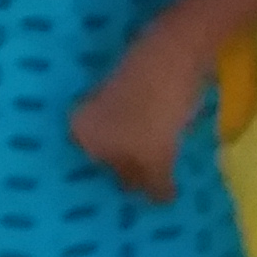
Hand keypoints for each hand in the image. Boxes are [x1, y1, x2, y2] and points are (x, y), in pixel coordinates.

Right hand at [71, 33, 208, 202]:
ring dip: (147, 147)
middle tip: (162, 183)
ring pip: (128, 134)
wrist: (175, 54)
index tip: (145, 195)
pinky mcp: (132, 84)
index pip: (100, 170)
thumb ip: (152, 184)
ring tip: (174, 162)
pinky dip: (156, 129)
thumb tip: (158, 202)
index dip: (123, 184)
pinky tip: (175, 135)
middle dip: (133, 166)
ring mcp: (108, 96)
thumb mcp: (155, 157)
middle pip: (111, 151)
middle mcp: (86, 116)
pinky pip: (142, 117)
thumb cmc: (154, 111)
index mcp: (80, 134)